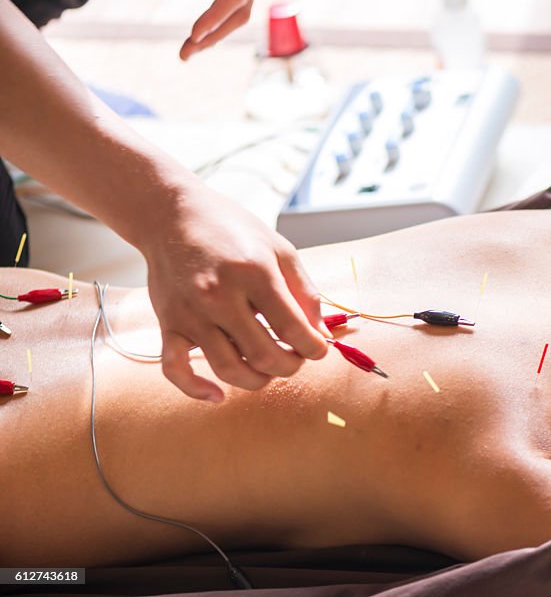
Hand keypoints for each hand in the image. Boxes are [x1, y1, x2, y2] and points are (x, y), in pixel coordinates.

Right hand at [142, 183, 329, 401]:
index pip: (292, 328)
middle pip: (263, 355)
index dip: (313, 348)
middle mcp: (219, 295)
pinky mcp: (167, 323)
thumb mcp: (280, 249)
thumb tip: (322, 334)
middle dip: (290, 366)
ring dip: (256, 380)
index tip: (319, 349)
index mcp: (254, 273)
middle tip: (296, 359)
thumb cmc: (232, 229)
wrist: (172, 214)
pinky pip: (176, 369)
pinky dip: (196, 390)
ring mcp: (190, 312)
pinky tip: (218, 395)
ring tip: (269, 368)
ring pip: (227, 369)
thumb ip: (304, 292)